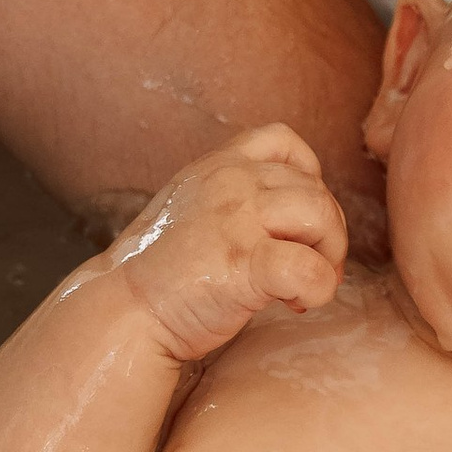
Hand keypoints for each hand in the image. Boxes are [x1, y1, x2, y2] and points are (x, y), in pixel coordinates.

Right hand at [107, 124, 348, 364]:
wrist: (124, 311)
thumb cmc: (161, 273)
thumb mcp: (193, 209)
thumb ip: (236, 200)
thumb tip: (297, 222)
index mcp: (218, 166)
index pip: (283, 140)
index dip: (309, 175)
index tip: (298, 220)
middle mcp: (231, 182)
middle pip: (316, 189)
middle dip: (327, 234)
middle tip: (312, 270)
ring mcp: (238, 219)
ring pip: (322, 217)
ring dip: (328, 258)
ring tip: (303, 288)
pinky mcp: (245, 262)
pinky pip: (309, 268)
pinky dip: (316, 290)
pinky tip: (296, 304)